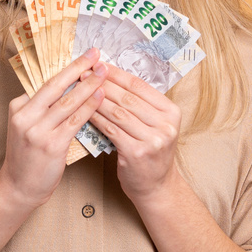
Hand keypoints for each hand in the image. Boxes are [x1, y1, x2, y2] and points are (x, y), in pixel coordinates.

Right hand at [0, 48, 106, 210]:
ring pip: (67, 102)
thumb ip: (43, 108)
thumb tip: (70, 87)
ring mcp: (37, 131)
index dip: (68, 68)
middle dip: (78, 67)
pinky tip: (101, 97)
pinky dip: (89, 107)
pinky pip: (75, 121)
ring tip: (103, 72)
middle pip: (55, 85)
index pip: (47, 82)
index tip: (85, 57)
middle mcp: (25, 116)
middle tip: (95, 54)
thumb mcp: (27, 127)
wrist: (18, 188)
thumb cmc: (27, 157)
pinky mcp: (51, 145)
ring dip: (88, 85)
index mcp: (18, 107)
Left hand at [89, 64, 182, 204]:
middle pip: (128, 98)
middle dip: (103, 84)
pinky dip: (96, 119)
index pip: (140, 86)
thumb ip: (140, 105)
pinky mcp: (136, 153)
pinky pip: (111, 130)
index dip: (117, 74)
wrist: (156, 186)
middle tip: (84, 74)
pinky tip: (84, 112)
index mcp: (171, 112)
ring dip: (96, 99)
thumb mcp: (155, 125)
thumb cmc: (151, 152)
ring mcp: (153, 140)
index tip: (100, 65)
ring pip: (118, 113)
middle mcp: (166, 125)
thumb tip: (110, 77)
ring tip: (80, 89)